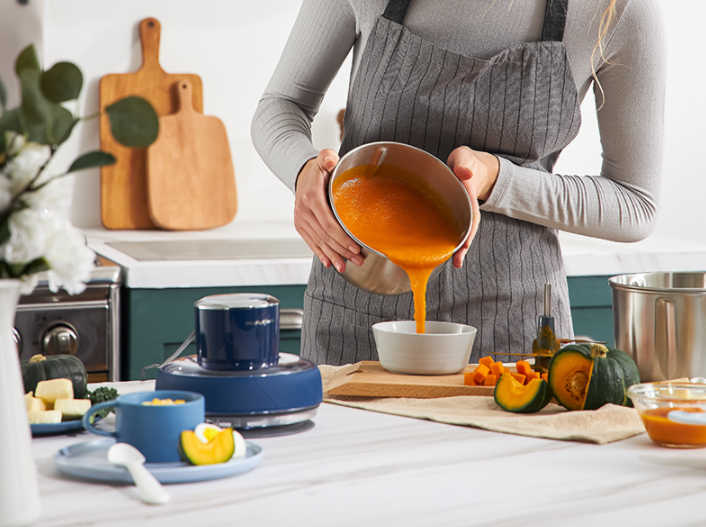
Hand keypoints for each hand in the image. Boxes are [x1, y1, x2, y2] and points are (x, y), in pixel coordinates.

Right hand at [294, 149, 363, 271]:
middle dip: (342, 250)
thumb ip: (327, 158)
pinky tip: (329, 263)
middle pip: (325, 236)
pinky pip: (310, 242)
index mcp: (311, 198)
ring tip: (346, 266)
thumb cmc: (317, 169)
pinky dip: (320, 253)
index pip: (328, 223)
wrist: (300, 173)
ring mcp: (301, 220)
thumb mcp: (323, 158)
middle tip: (358, 259)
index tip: (355, 247)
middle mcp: (304, 211)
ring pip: (318, 242)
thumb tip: (330, 161)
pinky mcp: (300, 225)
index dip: (342, 238)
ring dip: (332, 256)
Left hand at [446, 146, 499, 267]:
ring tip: (455, 264)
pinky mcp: (452, 215)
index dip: (469, 230)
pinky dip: (447, 241)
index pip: (472, 214)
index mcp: (469, 194)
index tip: (466, 244)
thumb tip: (465, 173)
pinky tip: (441, 252)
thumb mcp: (464, 156)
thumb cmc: (463, 161)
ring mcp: (460, 211)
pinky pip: (451, 229)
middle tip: (458, 262)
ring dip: (457, 248)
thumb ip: (463, 162)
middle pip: (468, 229)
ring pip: (460, 232)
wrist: (467, 164)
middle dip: (464, 246)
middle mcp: (466, 206)